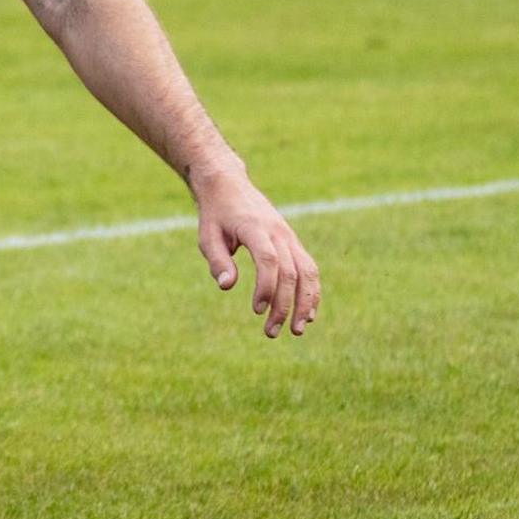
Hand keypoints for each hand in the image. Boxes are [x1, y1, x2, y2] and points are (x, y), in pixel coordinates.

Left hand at [194, 172, 321, 338]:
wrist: (229, 186)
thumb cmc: (216, 215)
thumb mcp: (207, 236)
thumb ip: (218, 261)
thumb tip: (227, 287)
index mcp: (255, 228)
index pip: (268, 260)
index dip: (266, 287)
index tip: (256, 310)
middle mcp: (278, 232)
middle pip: (290, 272)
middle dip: (284, 305)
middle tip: (271, 332)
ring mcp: (289, 237)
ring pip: (307, 271)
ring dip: (305, 303)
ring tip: (297, 330)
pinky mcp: (293, 243)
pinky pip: (308, 268)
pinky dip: (312, 292)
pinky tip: (307, 314)